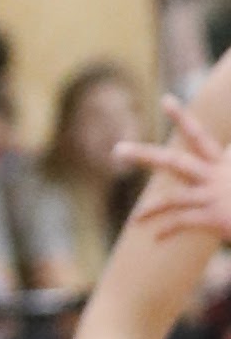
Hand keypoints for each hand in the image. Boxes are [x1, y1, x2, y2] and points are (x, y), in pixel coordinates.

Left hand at [124, 97, 230, 245]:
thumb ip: (227, 158)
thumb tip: (227, 148)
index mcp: (223, 163)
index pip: (199, 135)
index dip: (182, 117)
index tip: (165, 100)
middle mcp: (215, 176)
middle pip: (173, 162)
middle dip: (144, 156)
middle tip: (118, 149)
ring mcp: (213, 196)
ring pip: (173, 199)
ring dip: (151, 209)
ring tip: (135, 219)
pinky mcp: (214, 218)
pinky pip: (183, 222)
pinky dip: (169, 229)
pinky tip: (157, 238)